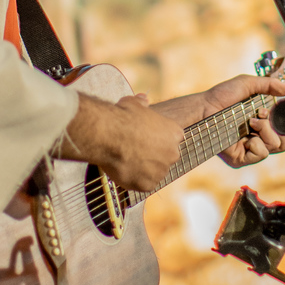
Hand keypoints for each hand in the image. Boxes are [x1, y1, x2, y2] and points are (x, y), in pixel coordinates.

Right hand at [64, 93, 183, 195]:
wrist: (109, 135)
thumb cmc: (122, 116)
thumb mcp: (134, 103)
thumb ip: (142, 103)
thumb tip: (143, 99)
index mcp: (174, 132)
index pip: (173, 138)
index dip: (159, 138)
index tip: (147, 138)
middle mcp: (172, 153)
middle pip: (166, 157)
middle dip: (154, 155)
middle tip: (135, 151)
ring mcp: (161, 171)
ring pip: (154, 172)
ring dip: (144, 169)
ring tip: (126, 160)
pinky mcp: (148, 185)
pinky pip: (143, 185)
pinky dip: (134, 180)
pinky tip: (123, 170)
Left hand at [155, 73, 284, 168]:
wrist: (205, 108)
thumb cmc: (222, 96)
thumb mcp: (248, 84)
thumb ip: (270, 85)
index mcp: (261, 122)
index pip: (283, 129)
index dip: (282, 120)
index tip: (269, 109)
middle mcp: (257, 136)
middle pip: (282, 141)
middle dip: (276, 127)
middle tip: (261, 115)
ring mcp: (249, 149)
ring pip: (274, 147)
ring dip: (266, 132)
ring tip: (251, 122)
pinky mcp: (241, 158)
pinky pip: (260, 155)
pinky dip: (257, 144)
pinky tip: (247, 137)